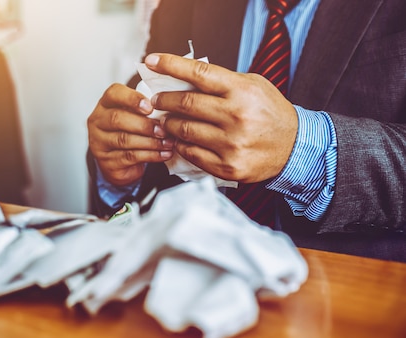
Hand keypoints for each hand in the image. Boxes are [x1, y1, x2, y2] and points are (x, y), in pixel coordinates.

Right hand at [87, 83, 174, 185]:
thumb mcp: (134, 116)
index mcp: (105, 105)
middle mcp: (98, 122)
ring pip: (124, 140)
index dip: (132, 98)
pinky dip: (151, 155)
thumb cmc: (129, 133)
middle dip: (144, 124)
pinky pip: (130, 157)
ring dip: (150, 141)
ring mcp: (99, 143)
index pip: (113, 94)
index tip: (150, 106)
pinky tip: (164, 153)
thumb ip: (145, 109)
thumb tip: (169, 107)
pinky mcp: (107, 162)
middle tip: (163, 129)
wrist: (120, 163)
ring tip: (168, 142)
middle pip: (117, 119)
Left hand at [145, 53, 298, 182]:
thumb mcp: (253, 86)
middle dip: (163, 101)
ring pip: (184, 131)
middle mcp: (236, 116)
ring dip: (169, 124)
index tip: (152, 61)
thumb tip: (184, 77)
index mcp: (242, 91)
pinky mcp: (227, 166)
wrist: (295, 148)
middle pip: (185, 105)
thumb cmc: (270, 113)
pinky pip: (191, 153)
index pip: (198, 73)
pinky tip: (179, 140)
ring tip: (167, 121)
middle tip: (156, 100)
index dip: (170, 65)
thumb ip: (222, 82)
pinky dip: (180, 145)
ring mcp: (231, 144)